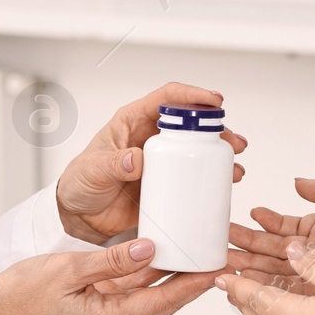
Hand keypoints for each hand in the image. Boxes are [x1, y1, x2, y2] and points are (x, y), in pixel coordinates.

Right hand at [0, 239, 237, 314]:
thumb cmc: (22, 294)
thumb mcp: (68, 270)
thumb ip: (112, 261)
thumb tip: (150, 249)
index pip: (161, 301)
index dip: (191, 287)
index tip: (215, 271)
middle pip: (163, 298)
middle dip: (191, 281)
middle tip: (218, 260)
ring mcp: (105, 308)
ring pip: (149, 290)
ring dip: (173, 274)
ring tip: (199, 253)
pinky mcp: (97, 298)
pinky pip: (130, 284)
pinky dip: (149, 269)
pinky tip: (163, 252)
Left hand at [56, 82, 247, 243]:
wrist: (79, 218)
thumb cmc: (79, 185)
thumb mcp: (92, 170)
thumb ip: (112, 163)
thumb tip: (136, 158)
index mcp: (133, 122)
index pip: (167, 98)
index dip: (192, 96)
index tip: (214, 102)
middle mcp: (151, 137)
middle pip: (190, 123)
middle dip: (216, 129)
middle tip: (232, 142)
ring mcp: (161, 161)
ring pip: (197, 149)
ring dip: (220, 153)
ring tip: (235, 166)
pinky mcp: (166, 184)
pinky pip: (193, 176)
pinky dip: (211, 177)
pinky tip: (225, 182)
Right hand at [227, 177, 314, 310]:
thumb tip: (298, 183)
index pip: (285, 226)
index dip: (265, 222)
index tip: (246, 217)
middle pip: (274, 250)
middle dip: (248, 246)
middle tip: (224, 244)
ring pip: (276, 271)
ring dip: (251, 267)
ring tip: (228, 262)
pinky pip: (288, 291)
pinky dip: (267, 288)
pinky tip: (248, 283)